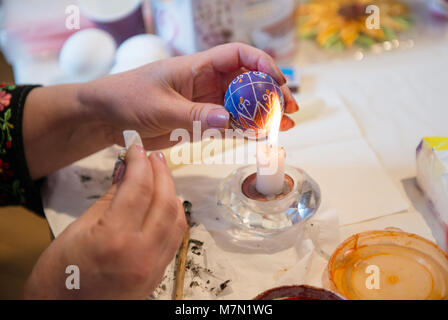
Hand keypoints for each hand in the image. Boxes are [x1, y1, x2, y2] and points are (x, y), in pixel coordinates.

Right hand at [23, 146, 185, 298]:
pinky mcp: (158, 274)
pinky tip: (164, 202)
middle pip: (164, 200)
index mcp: (115, 239)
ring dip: (171, 192)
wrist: (63, 312)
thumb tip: (127, 170)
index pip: (139, 188)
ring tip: (159, 176)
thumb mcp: (78, 228)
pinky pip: (175, 237)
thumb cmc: (59, 274)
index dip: (139, 163)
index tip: (137, 148)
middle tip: (151, 157)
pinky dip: (173, 215)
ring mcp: (154, 266)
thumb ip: (110, 197)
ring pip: (176, 218)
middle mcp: (141, 253)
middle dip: (160, 173)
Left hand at [80, 43, 298, 149]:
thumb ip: (194, 115)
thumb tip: (229, 120)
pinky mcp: (200, 124)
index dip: (261, 64)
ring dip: (264, 115)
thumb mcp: (159, 106)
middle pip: (247, 83)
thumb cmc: (127, 99)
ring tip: (286, 125)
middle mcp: (206, 83)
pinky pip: (229, 126)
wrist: (107, 118)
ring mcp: (205, 104)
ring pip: (242, 107)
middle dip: (270, 93)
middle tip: (289, 108)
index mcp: (197, 67)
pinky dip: (246, 131)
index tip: (277, 80)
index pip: (238, 56)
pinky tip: (263, 137)